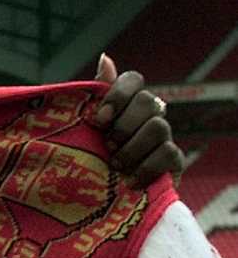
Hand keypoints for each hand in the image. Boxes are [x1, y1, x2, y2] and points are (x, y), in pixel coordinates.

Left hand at [91, 53, 183, 187]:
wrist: (107, 199)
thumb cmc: (91, 159)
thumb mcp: (84, 131)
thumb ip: (93, 97)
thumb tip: (105, 57)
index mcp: (126, 104)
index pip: (133, 80)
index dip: (118, 94)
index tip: (97, 119)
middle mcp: (149, 115)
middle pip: (148, 101)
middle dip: (124, 125)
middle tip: (106, 145)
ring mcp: (164, 137)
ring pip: (159, 126)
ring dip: (133, 147)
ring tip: (114, 165)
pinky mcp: (174, 160)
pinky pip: (169, 154)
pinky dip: (146, 168)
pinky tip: (129, 181)